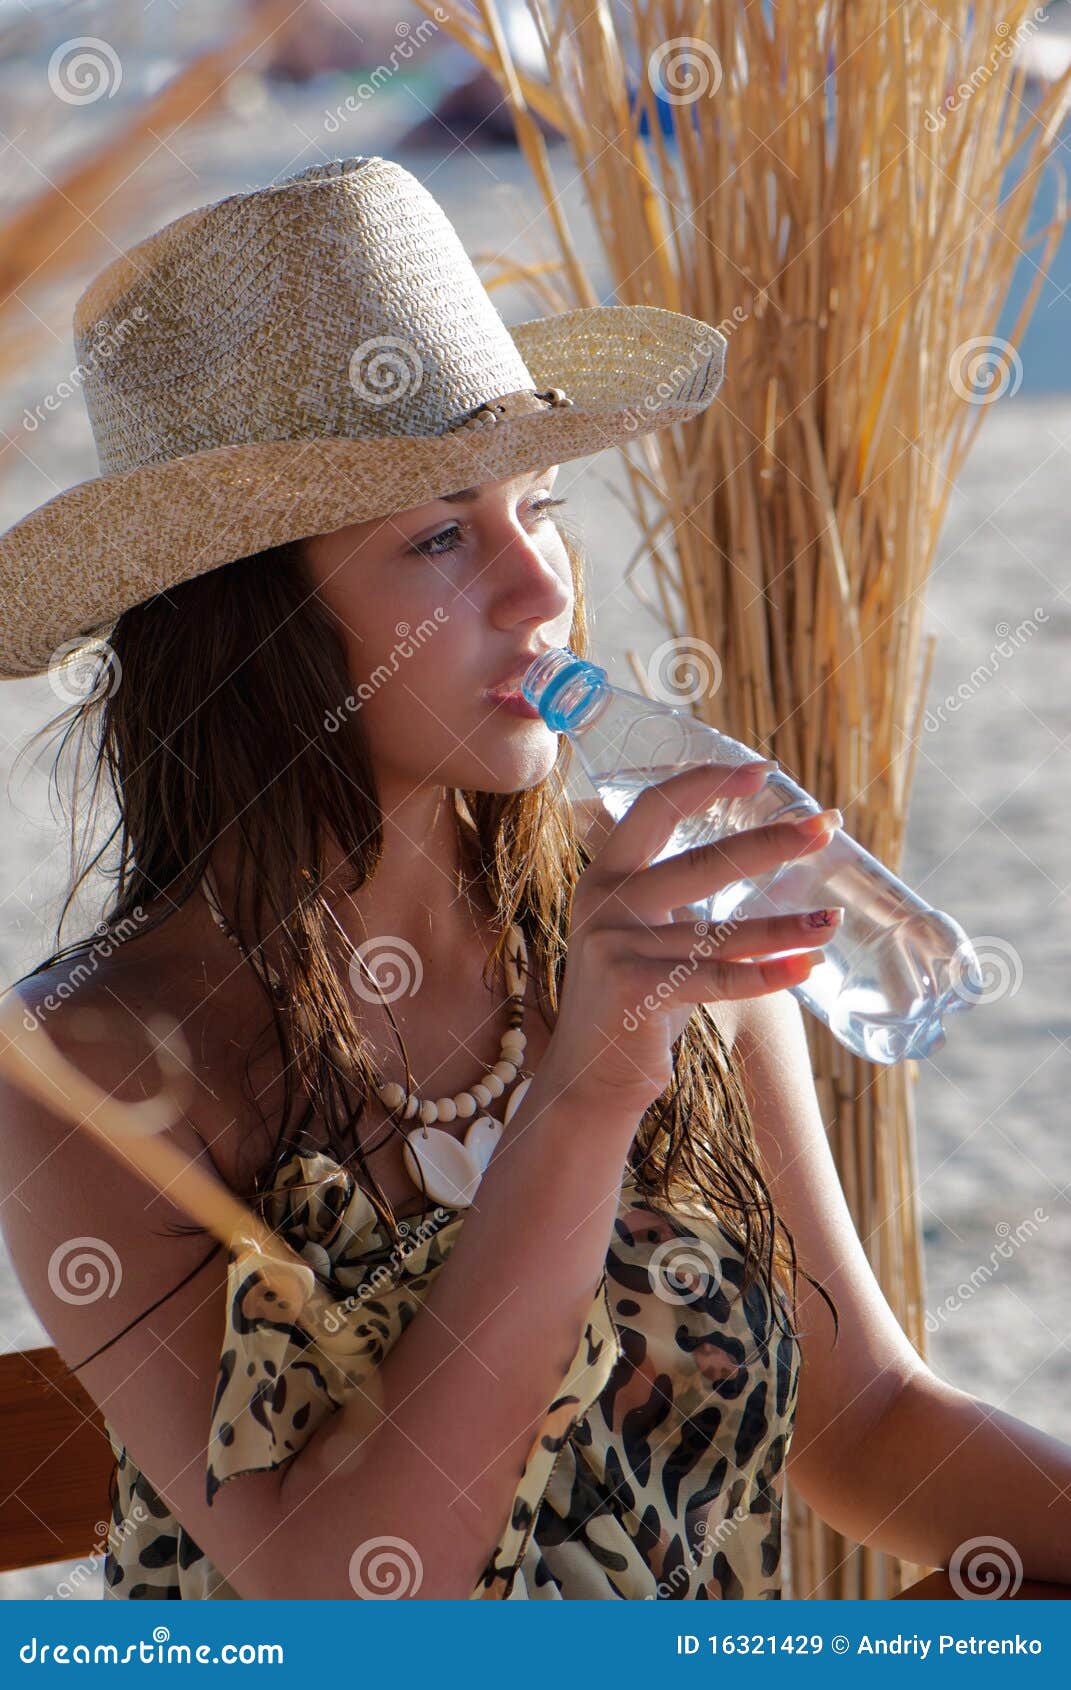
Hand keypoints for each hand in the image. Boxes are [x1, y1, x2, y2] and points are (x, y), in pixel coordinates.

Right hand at [538, 761, 841, 1116]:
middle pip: (701, 861)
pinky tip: (804, 967)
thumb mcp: (648, 935)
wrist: (591, 1079)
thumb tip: (768, 855)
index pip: (654, 808)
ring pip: (719, 932)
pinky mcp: (632, 991)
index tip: (763, 770)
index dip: (707, 782)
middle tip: (825, 828)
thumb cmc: (637, 1004)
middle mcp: (605, 903)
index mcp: (606, 877)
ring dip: (785, 927)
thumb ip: (683, 898)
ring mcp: (615, 946)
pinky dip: (765, 975)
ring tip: (831, 921)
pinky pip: (715, 979)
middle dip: (770, 842)